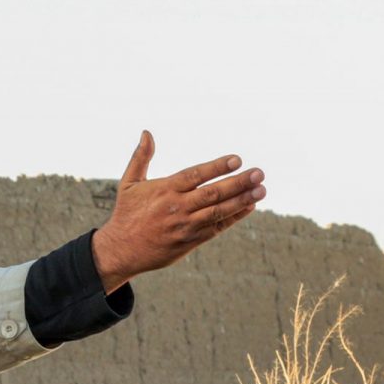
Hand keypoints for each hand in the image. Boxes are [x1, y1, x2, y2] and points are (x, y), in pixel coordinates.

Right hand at [91, 131, 265, 292]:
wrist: (122, 251)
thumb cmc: (126, 213)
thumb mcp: (129, 183)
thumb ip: (141, 157)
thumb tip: (147, 132)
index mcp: (165, 190)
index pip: (196, 175)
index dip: (217, 167)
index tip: (237, 159)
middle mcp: (177, 208)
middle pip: (213, 194)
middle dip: (238, 183)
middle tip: (259, 173)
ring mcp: (185, 226)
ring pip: (218, 212)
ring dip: (242, 200)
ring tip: (261, 189)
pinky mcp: (190, 242)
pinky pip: (216, 228)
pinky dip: (234, 217)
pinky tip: (249, 206)